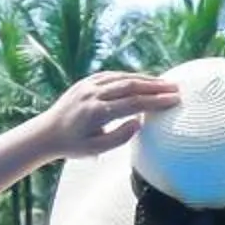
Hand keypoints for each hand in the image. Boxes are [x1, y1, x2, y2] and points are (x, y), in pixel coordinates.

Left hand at [30, 71, 180, 157]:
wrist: (47, 132)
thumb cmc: (73, 145)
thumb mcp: (96, 149)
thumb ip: (119, 138)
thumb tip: (138, 123)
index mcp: (96, 112)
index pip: (133, 103)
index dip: (155, 101)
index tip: (174, 100)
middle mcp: (93, 94)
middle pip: (131, 86)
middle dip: (156, 87)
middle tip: (176, 88)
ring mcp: (89, 85)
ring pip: (123, 77)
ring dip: (146, 79)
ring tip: (165, 84)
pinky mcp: (87, 81)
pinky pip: (113, 75)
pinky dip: (130, 76)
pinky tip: (143, 80)